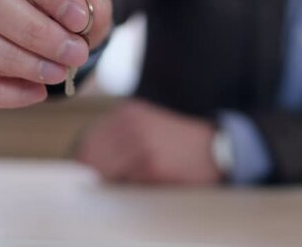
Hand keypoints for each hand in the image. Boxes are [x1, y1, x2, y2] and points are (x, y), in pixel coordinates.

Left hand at [77, 100, 222, 185]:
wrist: (215, 148)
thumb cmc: (178, 141)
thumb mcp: (146, 125)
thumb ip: (116, 137)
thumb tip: (85, 161)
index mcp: (127, 113)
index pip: (88, 143)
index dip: (87, 163)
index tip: (93, 174)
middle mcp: (131, 125)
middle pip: (93, 160)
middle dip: (98, 174)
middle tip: (116, 180)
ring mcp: (141, 145)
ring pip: (107, 174)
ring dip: (116, 182)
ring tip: (137, 178)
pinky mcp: (152, 166)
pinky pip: (127, 185)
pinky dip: (133, 188)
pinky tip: (150, 181)